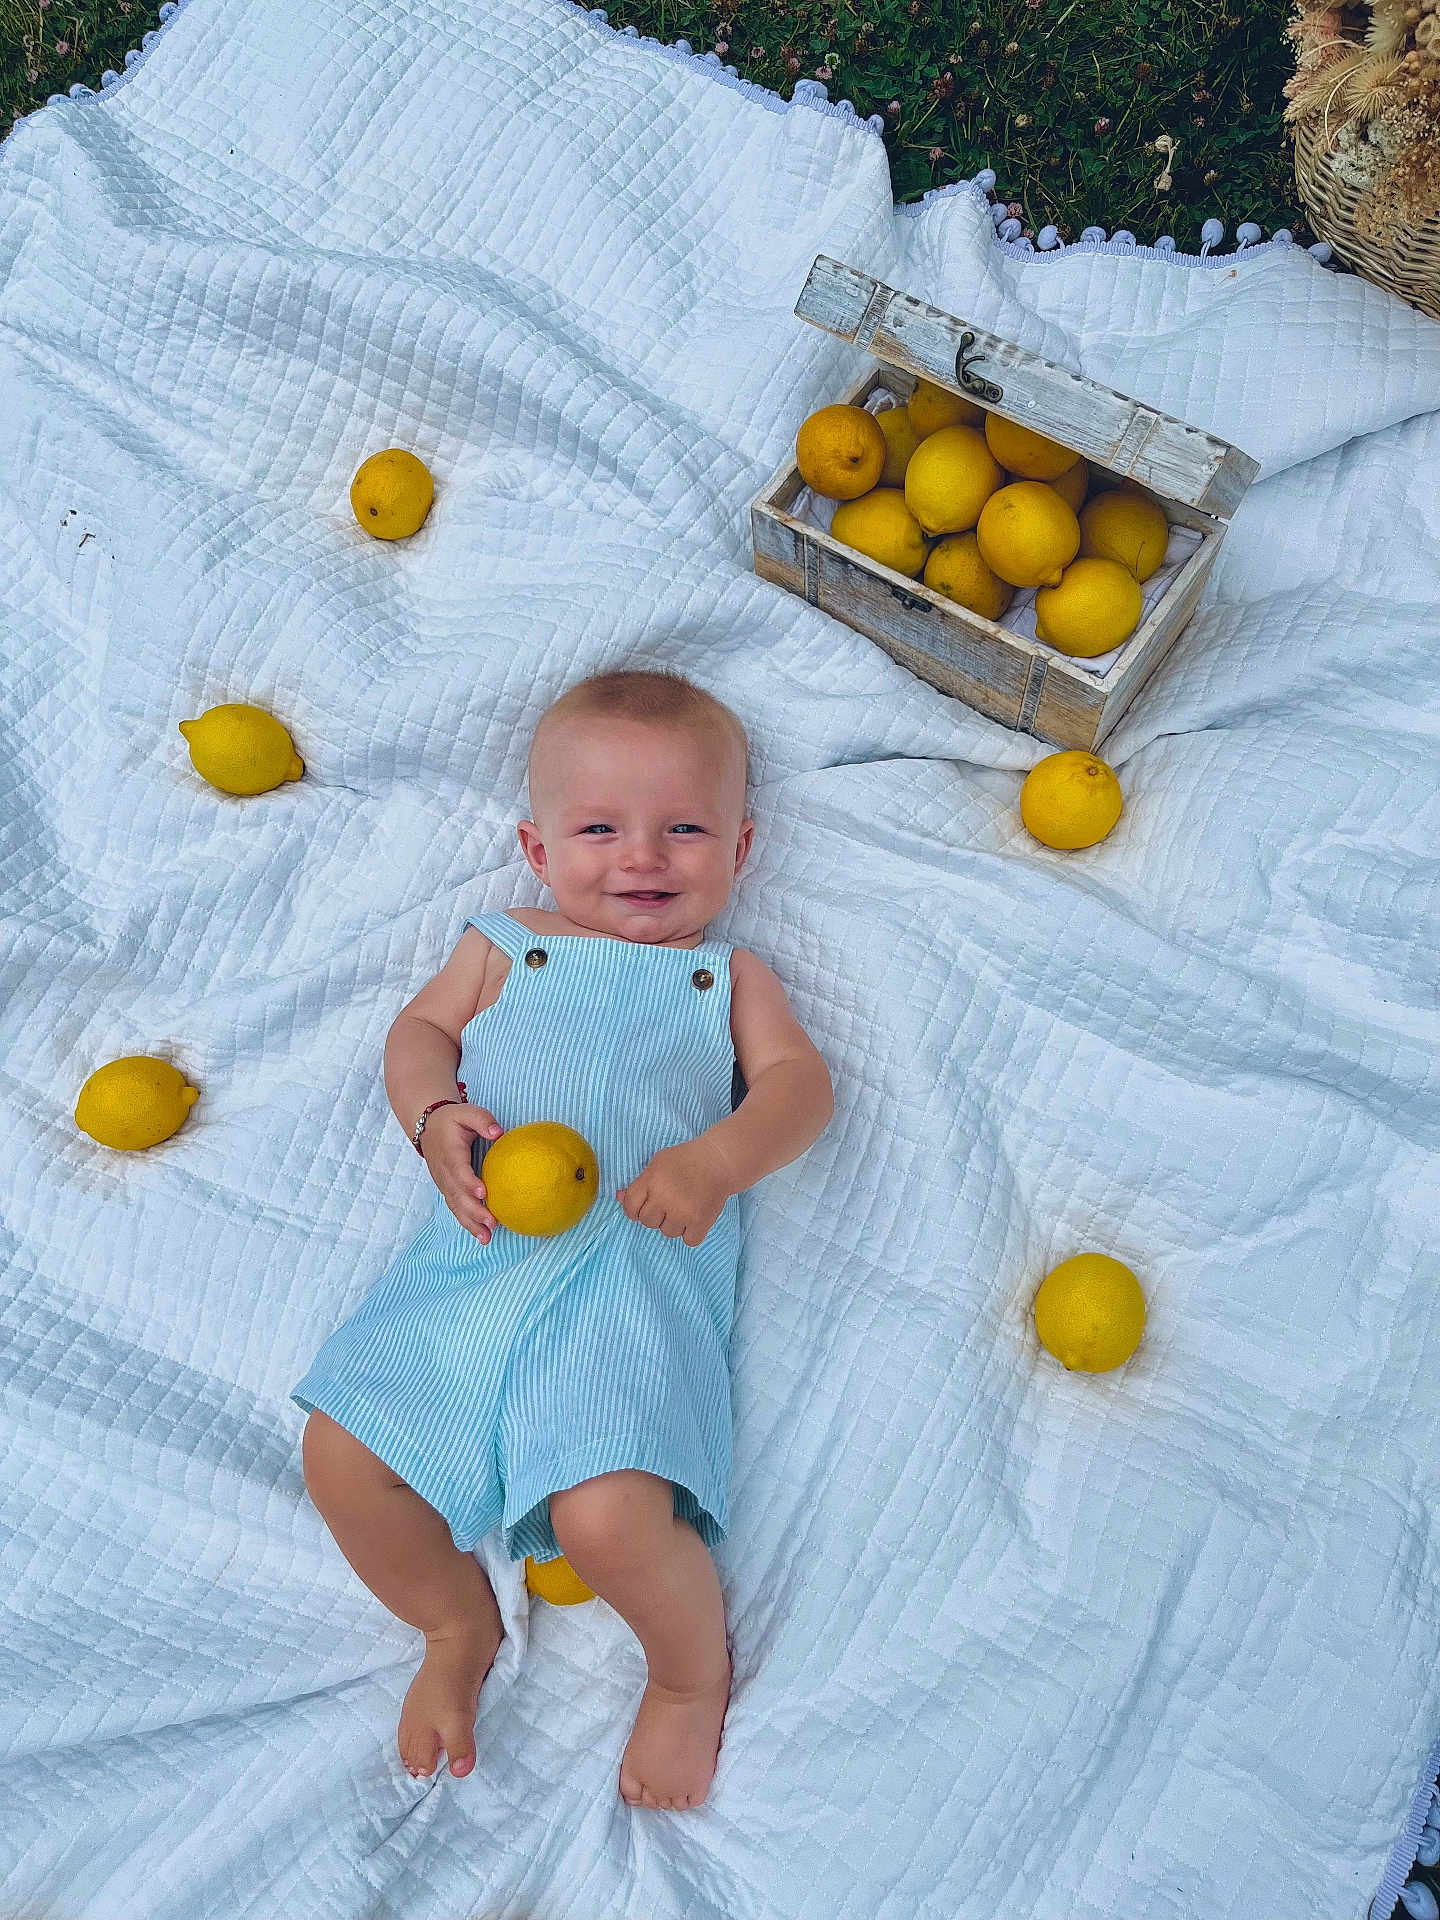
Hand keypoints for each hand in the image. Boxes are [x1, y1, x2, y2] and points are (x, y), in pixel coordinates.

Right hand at [421, 1103, 504, 1243]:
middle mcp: (444, 1172)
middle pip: (457, 1195)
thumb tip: (498, 1133)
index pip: (459, 1171)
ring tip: (487, 1238)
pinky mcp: (447, 1190)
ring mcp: (444, 1183)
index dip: (469, 1183)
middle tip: (492, 1223)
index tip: (483, 1193)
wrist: (427, 1126)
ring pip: (456, 1206)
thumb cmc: (452, 1120)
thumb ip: (483, 1120)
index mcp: (450, 1154)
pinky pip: (456, 1208)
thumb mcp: (466, 1112)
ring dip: (471, 1224)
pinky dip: (467, 1223)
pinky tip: (482, 1236)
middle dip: (473, 1212)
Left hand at [616, 1141, 731, 1247]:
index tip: (646, 1205)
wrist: (719, 1161)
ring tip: (684, 1206)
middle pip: (647, 1222)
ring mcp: (683, 1212)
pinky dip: (691, 1232)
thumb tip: (618, 1197)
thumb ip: (638, 1183)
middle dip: (656, 1215)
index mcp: (651, 1181)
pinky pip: (688, 1240)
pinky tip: (695, 1217)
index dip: (635, 1208)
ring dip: (674, 1223)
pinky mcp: (701, 1222)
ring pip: (668, 1232)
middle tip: (669, 1202)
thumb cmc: (685, 1160)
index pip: (630, 1207)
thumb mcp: (657, 1164)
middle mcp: (664, 1198)